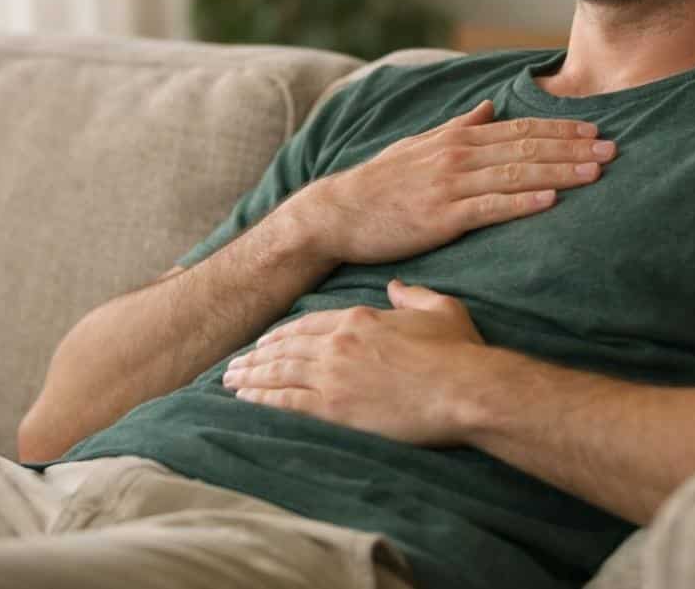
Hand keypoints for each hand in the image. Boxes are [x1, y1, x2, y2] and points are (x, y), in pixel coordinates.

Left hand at [223, 280, 487, 445]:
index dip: (283, 333)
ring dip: (252, 376)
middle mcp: (339, 344)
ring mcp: (334, 376)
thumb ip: (412, 295)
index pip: (309, 323)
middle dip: (257, 355)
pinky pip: (287, 402)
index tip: (266, 341)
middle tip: (235, 363)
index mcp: (360, 319)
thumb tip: (395, 286)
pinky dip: (262, 400)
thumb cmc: (458, 351)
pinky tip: (245, 400)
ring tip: (230, 381)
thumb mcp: (439, 309)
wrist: (464, 388)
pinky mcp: (335, 408)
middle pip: (286, 347)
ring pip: (280, 373)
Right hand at [285, 99, 614, 264]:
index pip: (520, 129)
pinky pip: (489, 208)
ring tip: (595, 173)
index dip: (560, 129)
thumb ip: (458, 125)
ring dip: (559, 173)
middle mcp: (458, 156)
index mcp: (458, 138)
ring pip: (516, 175)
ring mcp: (450, 186)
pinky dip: (522, 203)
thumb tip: (490, 106)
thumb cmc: (381, 181)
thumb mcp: (419, 144)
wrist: (338, 213)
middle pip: (526, 148)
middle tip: (613, 150)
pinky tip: (551, 201)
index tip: (595, 130)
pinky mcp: (442, 217)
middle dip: (572, 148)